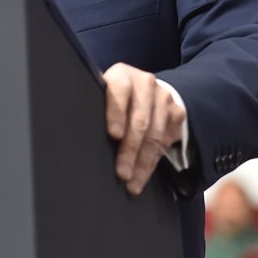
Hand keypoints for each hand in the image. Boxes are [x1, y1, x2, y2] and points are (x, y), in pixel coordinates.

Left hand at [103, 62, 185, 194]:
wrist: (145, 89)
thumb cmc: (113, 97)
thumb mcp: (102, 94)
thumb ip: (95, 105)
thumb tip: (80, 130)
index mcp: (122, 75)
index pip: (119, 91)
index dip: (116, 113)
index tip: (113, 135)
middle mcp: (145, 83)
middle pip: (139, 120)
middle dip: (130, 149)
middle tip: (122, 172)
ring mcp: (164, 97)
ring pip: (154, 135)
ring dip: (142, 162)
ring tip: (131, 182)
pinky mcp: (177, 112)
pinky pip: (165, 142)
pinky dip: (152, 162)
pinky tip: (142, 176)